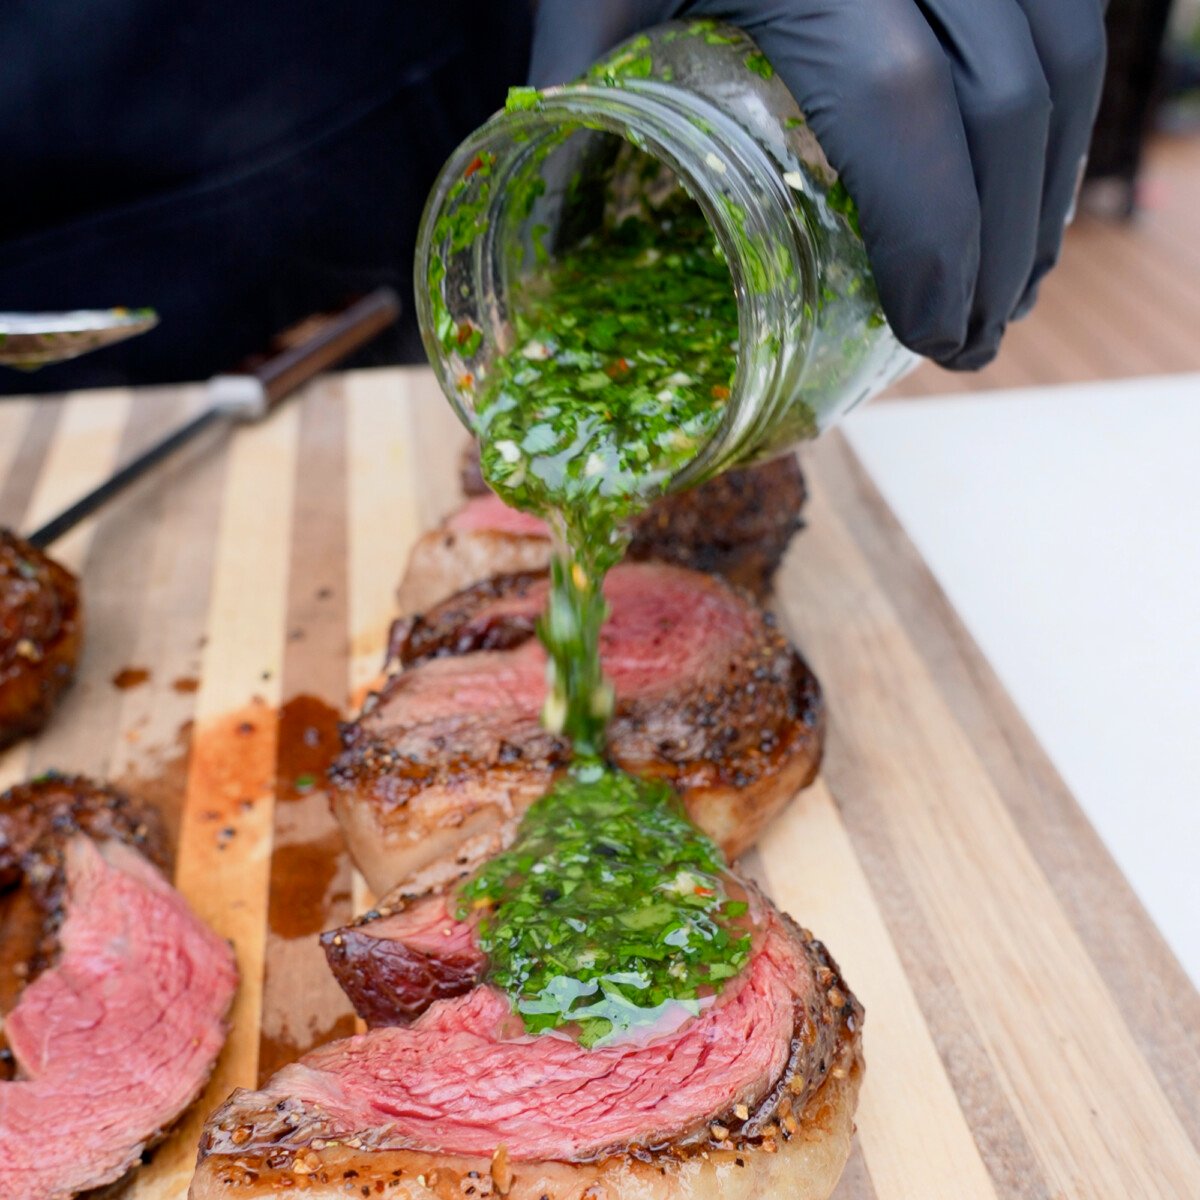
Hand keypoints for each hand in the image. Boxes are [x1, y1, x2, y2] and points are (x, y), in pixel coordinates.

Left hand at [530, 1, 1106, 369]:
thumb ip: (582, 90)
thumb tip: (555, 243)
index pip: (901, 109)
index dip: (933, 242)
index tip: (930, 335)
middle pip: (1008, 104)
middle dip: (999, 247)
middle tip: (967, 344)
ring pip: (1066, 60)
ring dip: (1045, 195)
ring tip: (1007, 292)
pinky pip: (1074, 18)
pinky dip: (1061, 123)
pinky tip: (1028, 196)